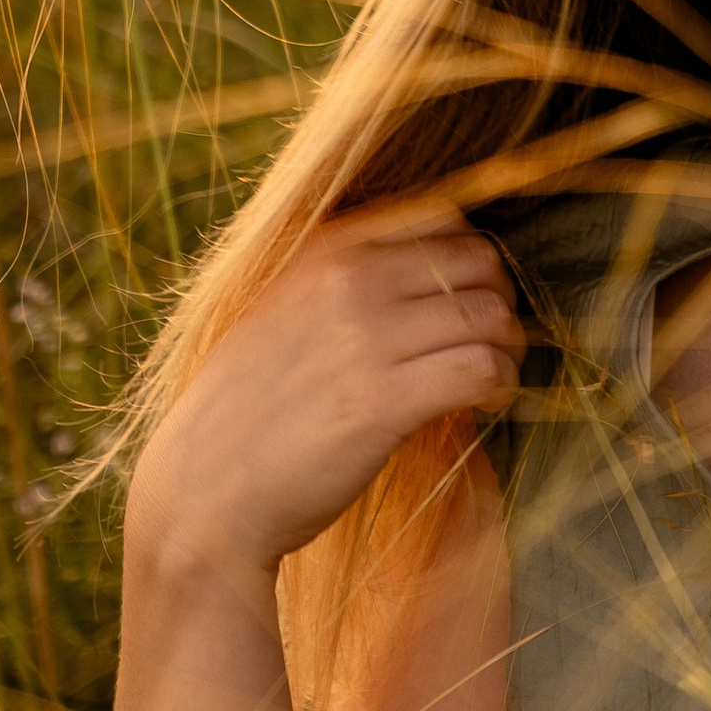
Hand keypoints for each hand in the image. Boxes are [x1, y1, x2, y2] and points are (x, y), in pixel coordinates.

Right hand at [127, 200, 525, 577]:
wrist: (202, 494)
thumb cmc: (245, 411)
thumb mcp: (280, 311)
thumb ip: (341, 280)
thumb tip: (431, 272)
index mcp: (324, 248)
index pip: (441, 216)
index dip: (470, 257)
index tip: (470, 295)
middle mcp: (348, 279)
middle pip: (478, 260)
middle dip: (501, 298)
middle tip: (494, 339)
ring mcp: (367, 338)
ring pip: (489, 316)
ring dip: (508, 347)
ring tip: (496, 376)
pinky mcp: (385, 402)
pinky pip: (481, 370)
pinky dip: (500, 385)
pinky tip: (488, 403)